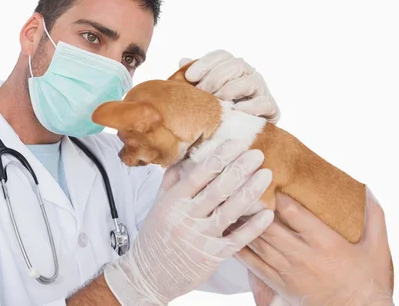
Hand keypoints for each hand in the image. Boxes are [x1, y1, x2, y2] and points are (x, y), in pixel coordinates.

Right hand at [103, 139, 274, 304]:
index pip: (199, 173)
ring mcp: (200, 237)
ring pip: (230, 210)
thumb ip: (173, 181)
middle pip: (218, 188)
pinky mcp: (212, 255)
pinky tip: (268, 213)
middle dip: (240, 168)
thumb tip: (187, 157)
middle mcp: (186, 217)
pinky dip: (254, 226)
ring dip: (251, 191)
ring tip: (266, 174)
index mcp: (173, 201)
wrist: (149, 274)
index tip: (237, 144)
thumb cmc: (155, 237)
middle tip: (258, 154)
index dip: (219, 156)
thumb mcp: (159, 205)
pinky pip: (238, 238)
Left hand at [180, 50, 280, 123]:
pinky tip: (235, 111)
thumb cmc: (218, 112)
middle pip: (235, 65)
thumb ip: (195, 79)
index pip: (222, 56)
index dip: (205, 63)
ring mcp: (262, 90)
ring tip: (216, 102)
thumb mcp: (203, 94)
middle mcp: (249, 75)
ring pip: (249, 82)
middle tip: (201, 92)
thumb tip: (183, 61)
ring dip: (229, 91)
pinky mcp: (271, 109)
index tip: (190, 77)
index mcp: (233, 68)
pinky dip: (248, 107)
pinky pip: (263, 103)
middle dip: (215, 78)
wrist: (239, 138)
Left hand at [234, 190, 394, 305]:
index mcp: (326, 243)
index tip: (267, 177)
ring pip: (258, 242)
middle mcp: (303, 256)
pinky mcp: (279, 283)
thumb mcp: (376, 248)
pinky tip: (229, 232)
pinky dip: (239, 247)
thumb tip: (368, 190)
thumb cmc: (368, 280)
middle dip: (252, 205)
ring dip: (242, 223)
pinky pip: (253, 263)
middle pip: (269, 226)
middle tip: (240, 185)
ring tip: (229, 203)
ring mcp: (288, 271)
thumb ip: (373, 217)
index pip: (295, 213)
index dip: (278, 194)